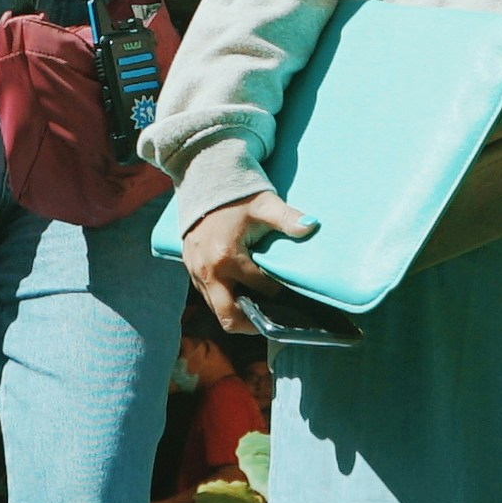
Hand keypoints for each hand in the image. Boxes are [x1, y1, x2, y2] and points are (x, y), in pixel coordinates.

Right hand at [180, 191, 316, 336]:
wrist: (202, 178)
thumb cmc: (237, 193)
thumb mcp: (264, 204)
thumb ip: (288, 218)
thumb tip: (312, 226)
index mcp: (227, 257)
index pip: (260, 289)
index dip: (279, 294)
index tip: (292, 294)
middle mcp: (208, 270)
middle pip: (229, 316)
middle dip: (251, 324)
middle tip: (272, 321)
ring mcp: (195, 272)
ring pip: (215, 309)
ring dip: (236, 312)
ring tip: (258, 309)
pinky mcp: (189, 269)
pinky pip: (206, 296)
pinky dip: (223, 299)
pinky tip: (240, 292)